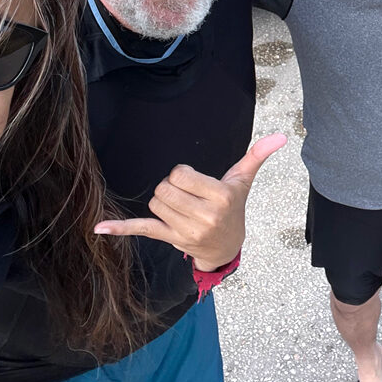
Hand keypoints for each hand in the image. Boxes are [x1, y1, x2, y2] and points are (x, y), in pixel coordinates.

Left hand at [94, 133, 287, 270]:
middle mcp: (204, 216)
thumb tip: (282, 135)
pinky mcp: (170, 239)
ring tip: (181, 206)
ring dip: (163, 200)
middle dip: (172, 187)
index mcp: (221, 197)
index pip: (181, 173)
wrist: (227, 246)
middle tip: (188, 195)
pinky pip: (142, 228)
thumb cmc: (233, 207)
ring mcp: (186, 231)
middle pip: (165, 187)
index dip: (184, 174)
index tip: (196, 183)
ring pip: (155, 202)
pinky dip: (121, 228)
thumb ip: (257, 155)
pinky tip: (99, 229)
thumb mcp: (244, 180)